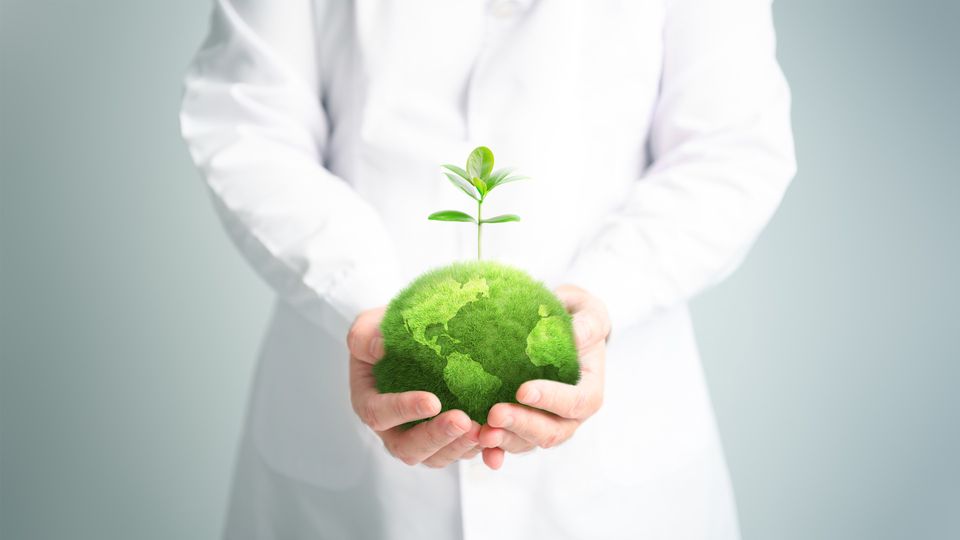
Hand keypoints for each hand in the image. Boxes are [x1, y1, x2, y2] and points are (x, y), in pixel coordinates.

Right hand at [348, 307, 482, 467]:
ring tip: (482, 430)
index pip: (380, 414)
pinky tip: (495, 436)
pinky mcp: (444, 439)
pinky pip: (457, 453)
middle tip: (463, 421)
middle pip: (408, 447)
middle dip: (436, 436)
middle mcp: (392, 429)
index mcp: (369, 402)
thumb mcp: (369, 327)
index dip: (405, 411)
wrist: (414, 338)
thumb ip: (366, 336)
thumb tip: (378, 347)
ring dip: (458, 447)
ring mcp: (418, 437)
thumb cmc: (387, 331)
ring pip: (435, 457)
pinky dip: (476, 449)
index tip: (433, 401)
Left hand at [478, 285, 610, 468]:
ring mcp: (545, 424)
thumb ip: (589, 323)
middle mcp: (569, 416)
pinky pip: (509, 443)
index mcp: (589, 390)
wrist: (555, 330)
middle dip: (522, 425)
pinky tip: (477, 446)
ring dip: (504, 440)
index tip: (522, 390)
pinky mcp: (522, 428)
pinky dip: (494, 449)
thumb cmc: (574, 318)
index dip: (551, 400)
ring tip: (480, 432)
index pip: (576, 402)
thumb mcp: (588, 311)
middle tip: (494, 414)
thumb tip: (579, 334)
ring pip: (527, 443)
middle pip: (551, 431)